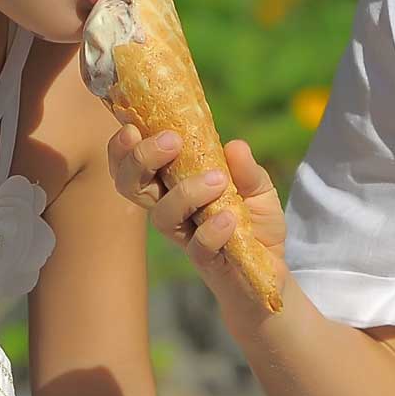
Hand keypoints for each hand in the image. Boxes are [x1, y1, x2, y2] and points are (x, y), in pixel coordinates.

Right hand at [109, 126, 285, 296]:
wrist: (272, 270)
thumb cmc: (254, 224)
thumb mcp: (257, 186)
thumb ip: (245, 168)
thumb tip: (234, 146)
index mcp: (172, 186)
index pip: (133, 166)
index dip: (122, 148)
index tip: (132, 126)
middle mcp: (171, 210)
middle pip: (131, 187)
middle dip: (140, 160)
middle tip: (171, 140)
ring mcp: (186, 237)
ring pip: (162, 216)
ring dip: (186, 192)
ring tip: (217, 179)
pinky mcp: (207, 261)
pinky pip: (198, 246)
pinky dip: (212, 229)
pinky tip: (229, 217)